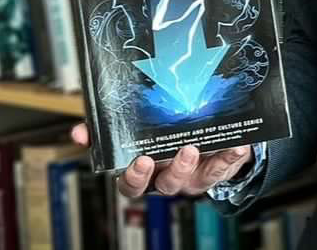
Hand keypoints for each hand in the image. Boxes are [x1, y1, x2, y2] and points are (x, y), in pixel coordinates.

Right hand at [70, 122, 251, 197]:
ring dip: (190, 165)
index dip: (132, 176)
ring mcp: (194, 176)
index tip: (137, 161)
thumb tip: (79, 131)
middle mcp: (168, 177)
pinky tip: (238, 145)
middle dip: (161, 172)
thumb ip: (109, 131)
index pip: (131, 183)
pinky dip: (231, 157)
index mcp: (147, 170)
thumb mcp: (137, 132)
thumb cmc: (166, 135)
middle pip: (161, 185)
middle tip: (159, 157)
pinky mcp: (218, 169)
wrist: (204, 141)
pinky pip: (225, 166)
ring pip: (191, 179)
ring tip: (193, 148)